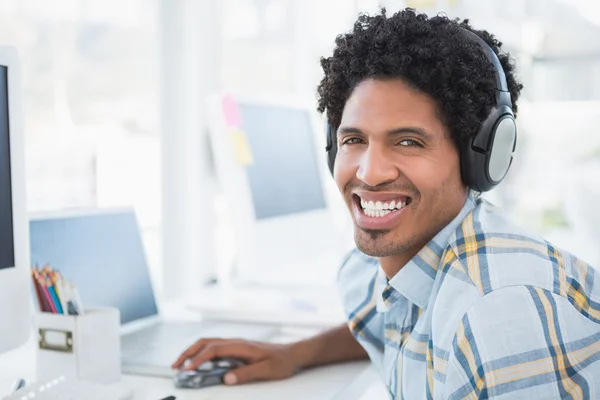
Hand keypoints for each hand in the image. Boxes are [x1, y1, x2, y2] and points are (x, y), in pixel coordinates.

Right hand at [171, 338, 297, 384]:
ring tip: (182, 364)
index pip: (214, 349)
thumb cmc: (282, 361)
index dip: (199, 358)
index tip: (188, 369)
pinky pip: (215, 348)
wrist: (293, 353)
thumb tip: (226, 378)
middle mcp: (236, 342)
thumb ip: (246, 374)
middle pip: (206, 343)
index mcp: (241, 346)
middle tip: (175, 365)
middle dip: (188, 352)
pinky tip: (199, 363)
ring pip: (209, 343)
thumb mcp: (266, 370)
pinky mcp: (237, 349)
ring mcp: (236, 344)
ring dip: (193, 352)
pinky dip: (202, 353)